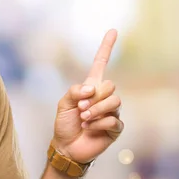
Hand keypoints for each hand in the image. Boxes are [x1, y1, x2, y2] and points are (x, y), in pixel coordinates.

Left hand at [52, 30, 122, 163]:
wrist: (67, 147)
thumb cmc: (64, 124)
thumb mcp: (63, 104)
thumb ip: (74, 92)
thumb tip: (91, 89)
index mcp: (91, 87)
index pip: (101, 63)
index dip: (107, 47)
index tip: (113, 30)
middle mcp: (104, 97)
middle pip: (110, 85)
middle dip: (94, 97)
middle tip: (81, 109)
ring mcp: (112, 112)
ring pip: (114, 102)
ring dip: (96, 111)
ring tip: (84, 119)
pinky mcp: (115, 127)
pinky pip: (113, 120)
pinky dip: (99, 124)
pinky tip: (90, 129)